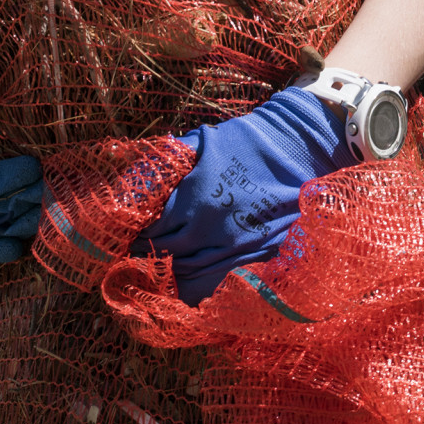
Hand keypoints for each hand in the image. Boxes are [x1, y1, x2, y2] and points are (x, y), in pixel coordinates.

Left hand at [139, 87, 355, 305]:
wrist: (295, 149)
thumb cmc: (244, 142)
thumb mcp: (201, 143)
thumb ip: (167, 162)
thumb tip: (136, 180)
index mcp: (193, 198)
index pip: (153, 228)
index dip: (138, 233)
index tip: (129, 233)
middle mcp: (211, 227)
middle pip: (167, 252)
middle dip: (149, 253)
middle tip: (136, 252)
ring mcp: (235, 244)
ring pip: (190, 270)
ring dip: (170, 270)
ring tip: (158, 265)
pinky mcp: (255, 252)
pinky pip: (218, 276)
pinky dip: (198, 282)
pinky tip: (187, 278)